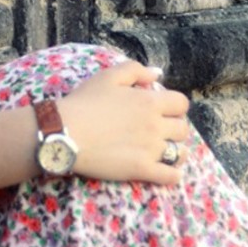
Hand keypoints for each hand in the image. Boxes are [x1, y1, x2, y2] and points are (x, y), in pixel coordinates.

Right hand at [56, 61, 193, 185]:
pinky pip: (170, 176)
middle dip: (175, 129)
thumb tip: (157, 74)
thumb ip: (136, 70)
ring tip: (166, 153)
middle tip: (162, 132)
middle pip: (182, 129)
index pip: (181, 104)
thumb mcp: (108, 76)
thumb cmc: (83, 102)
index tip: (165, 112)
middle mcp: (155, 125)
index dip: (176, 107)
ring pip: (179, 153)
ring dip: (176, 152)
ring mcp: (150, 149)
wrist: (65, 132)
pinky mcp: (141, 169)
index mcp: (150, 102)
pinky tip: (167, 173)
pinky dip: (173, 175)